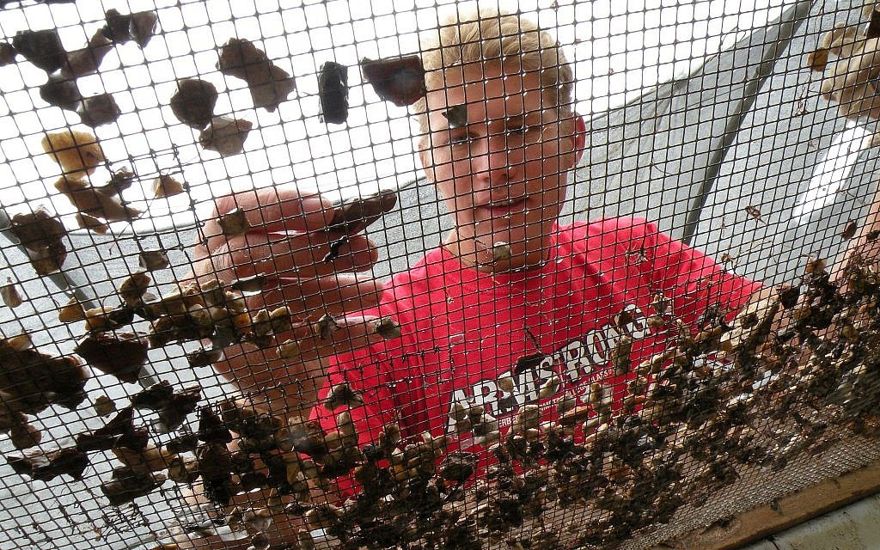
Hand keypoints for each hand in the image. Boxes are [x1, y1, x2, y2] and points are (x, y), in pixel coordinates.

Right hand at [190, 186, 393, 412]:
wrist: (271, 372)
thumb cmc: (284, 293)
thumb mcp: (295, 260)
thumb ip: (318, 239)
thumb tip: (359, 229)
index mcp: (215, 241)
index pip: (232, 210)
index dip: (278, 205)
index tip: (328, 210)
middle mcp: (207, 276)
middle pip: (248, 255)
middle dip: (309, 249)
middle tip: (367, 250)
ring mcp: (221, 320)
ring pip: (277, 299)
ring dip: (335, 291)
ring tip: (377, 289)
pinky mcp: (243, 358)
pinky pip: (299, 343)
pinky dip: (342, 335)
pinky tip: (376, 328)